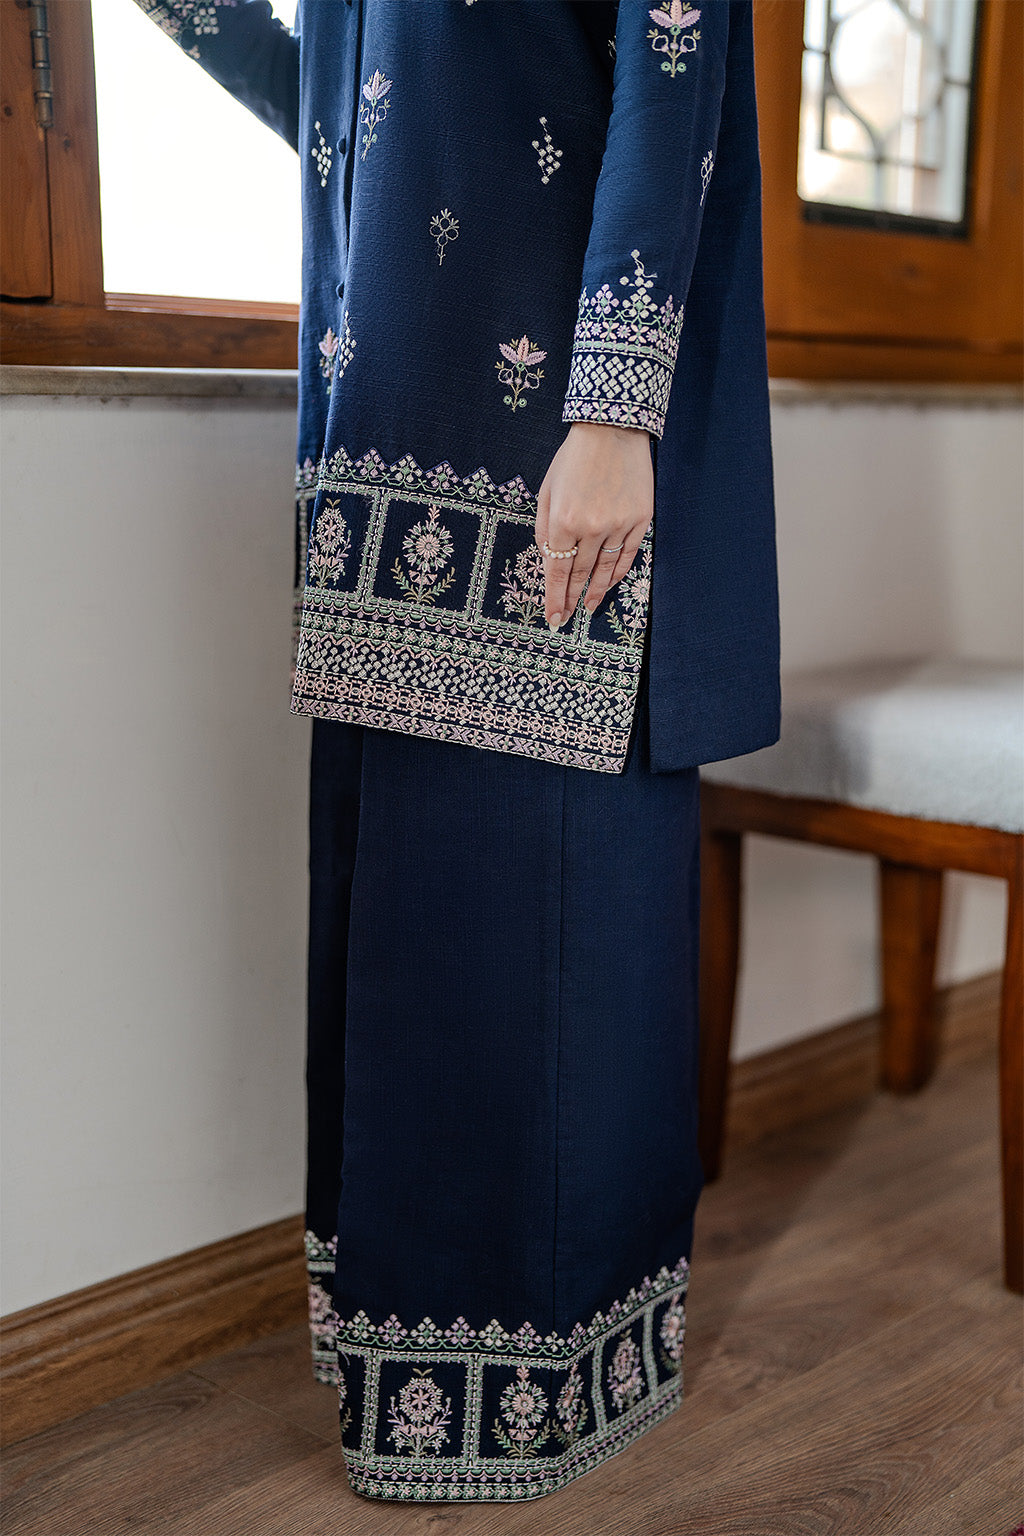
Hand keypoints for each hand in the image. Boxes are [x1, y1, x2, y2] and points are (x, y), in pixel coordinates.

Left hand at [535, 421, 652, 629]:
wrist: (612, 430)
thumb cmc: (574, 458)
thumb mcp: (547, 490)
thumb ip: (545, 527)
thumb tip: (549, 558)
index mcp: (564, 520)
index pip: (557, 570)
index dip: (554, 597)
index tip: (552, 617)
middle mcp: (592, 527)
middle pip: (579, 574)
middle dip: (570, 599)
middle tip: (565, 619)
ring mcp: (619, 525)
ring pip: (605, 569)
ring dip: (595, 592)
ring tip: (588, 608)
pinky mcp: (640, 520)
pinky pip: (627, 556)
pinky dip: (617, 574)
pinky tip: (607, 585)